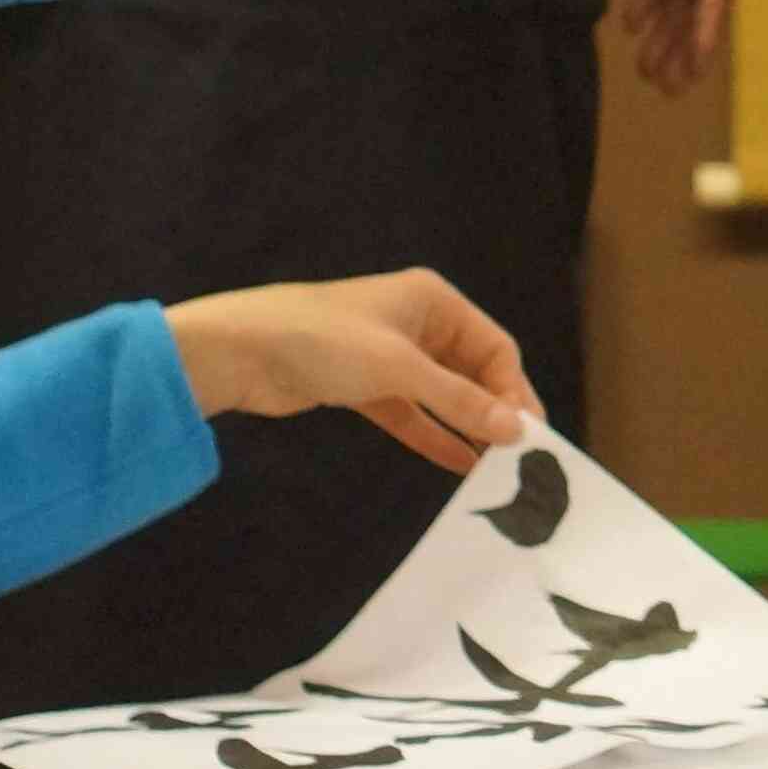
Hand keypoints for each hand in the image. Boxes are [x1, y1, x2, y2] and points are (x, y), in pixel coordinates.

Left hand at [166, 271, 546, 475]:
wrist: (240, 351)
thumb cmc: (323, 341)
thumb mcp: (400, 369)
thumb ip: (459, 400)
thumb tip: (516, 430)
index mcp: (432, 301)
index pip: (495, 347)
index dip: (513, 390)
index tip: (526, 436)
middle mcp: (417, 323)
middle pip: (473, 371)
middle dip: (494, 410)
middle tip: (519, 458)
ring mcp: (389, 355)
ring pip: (443, 395)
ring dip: (466, 426)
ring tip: (496, 468)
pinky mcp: (364, 385)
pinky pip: (412, 413)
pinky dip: (433, 435)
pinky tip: (459, 462)